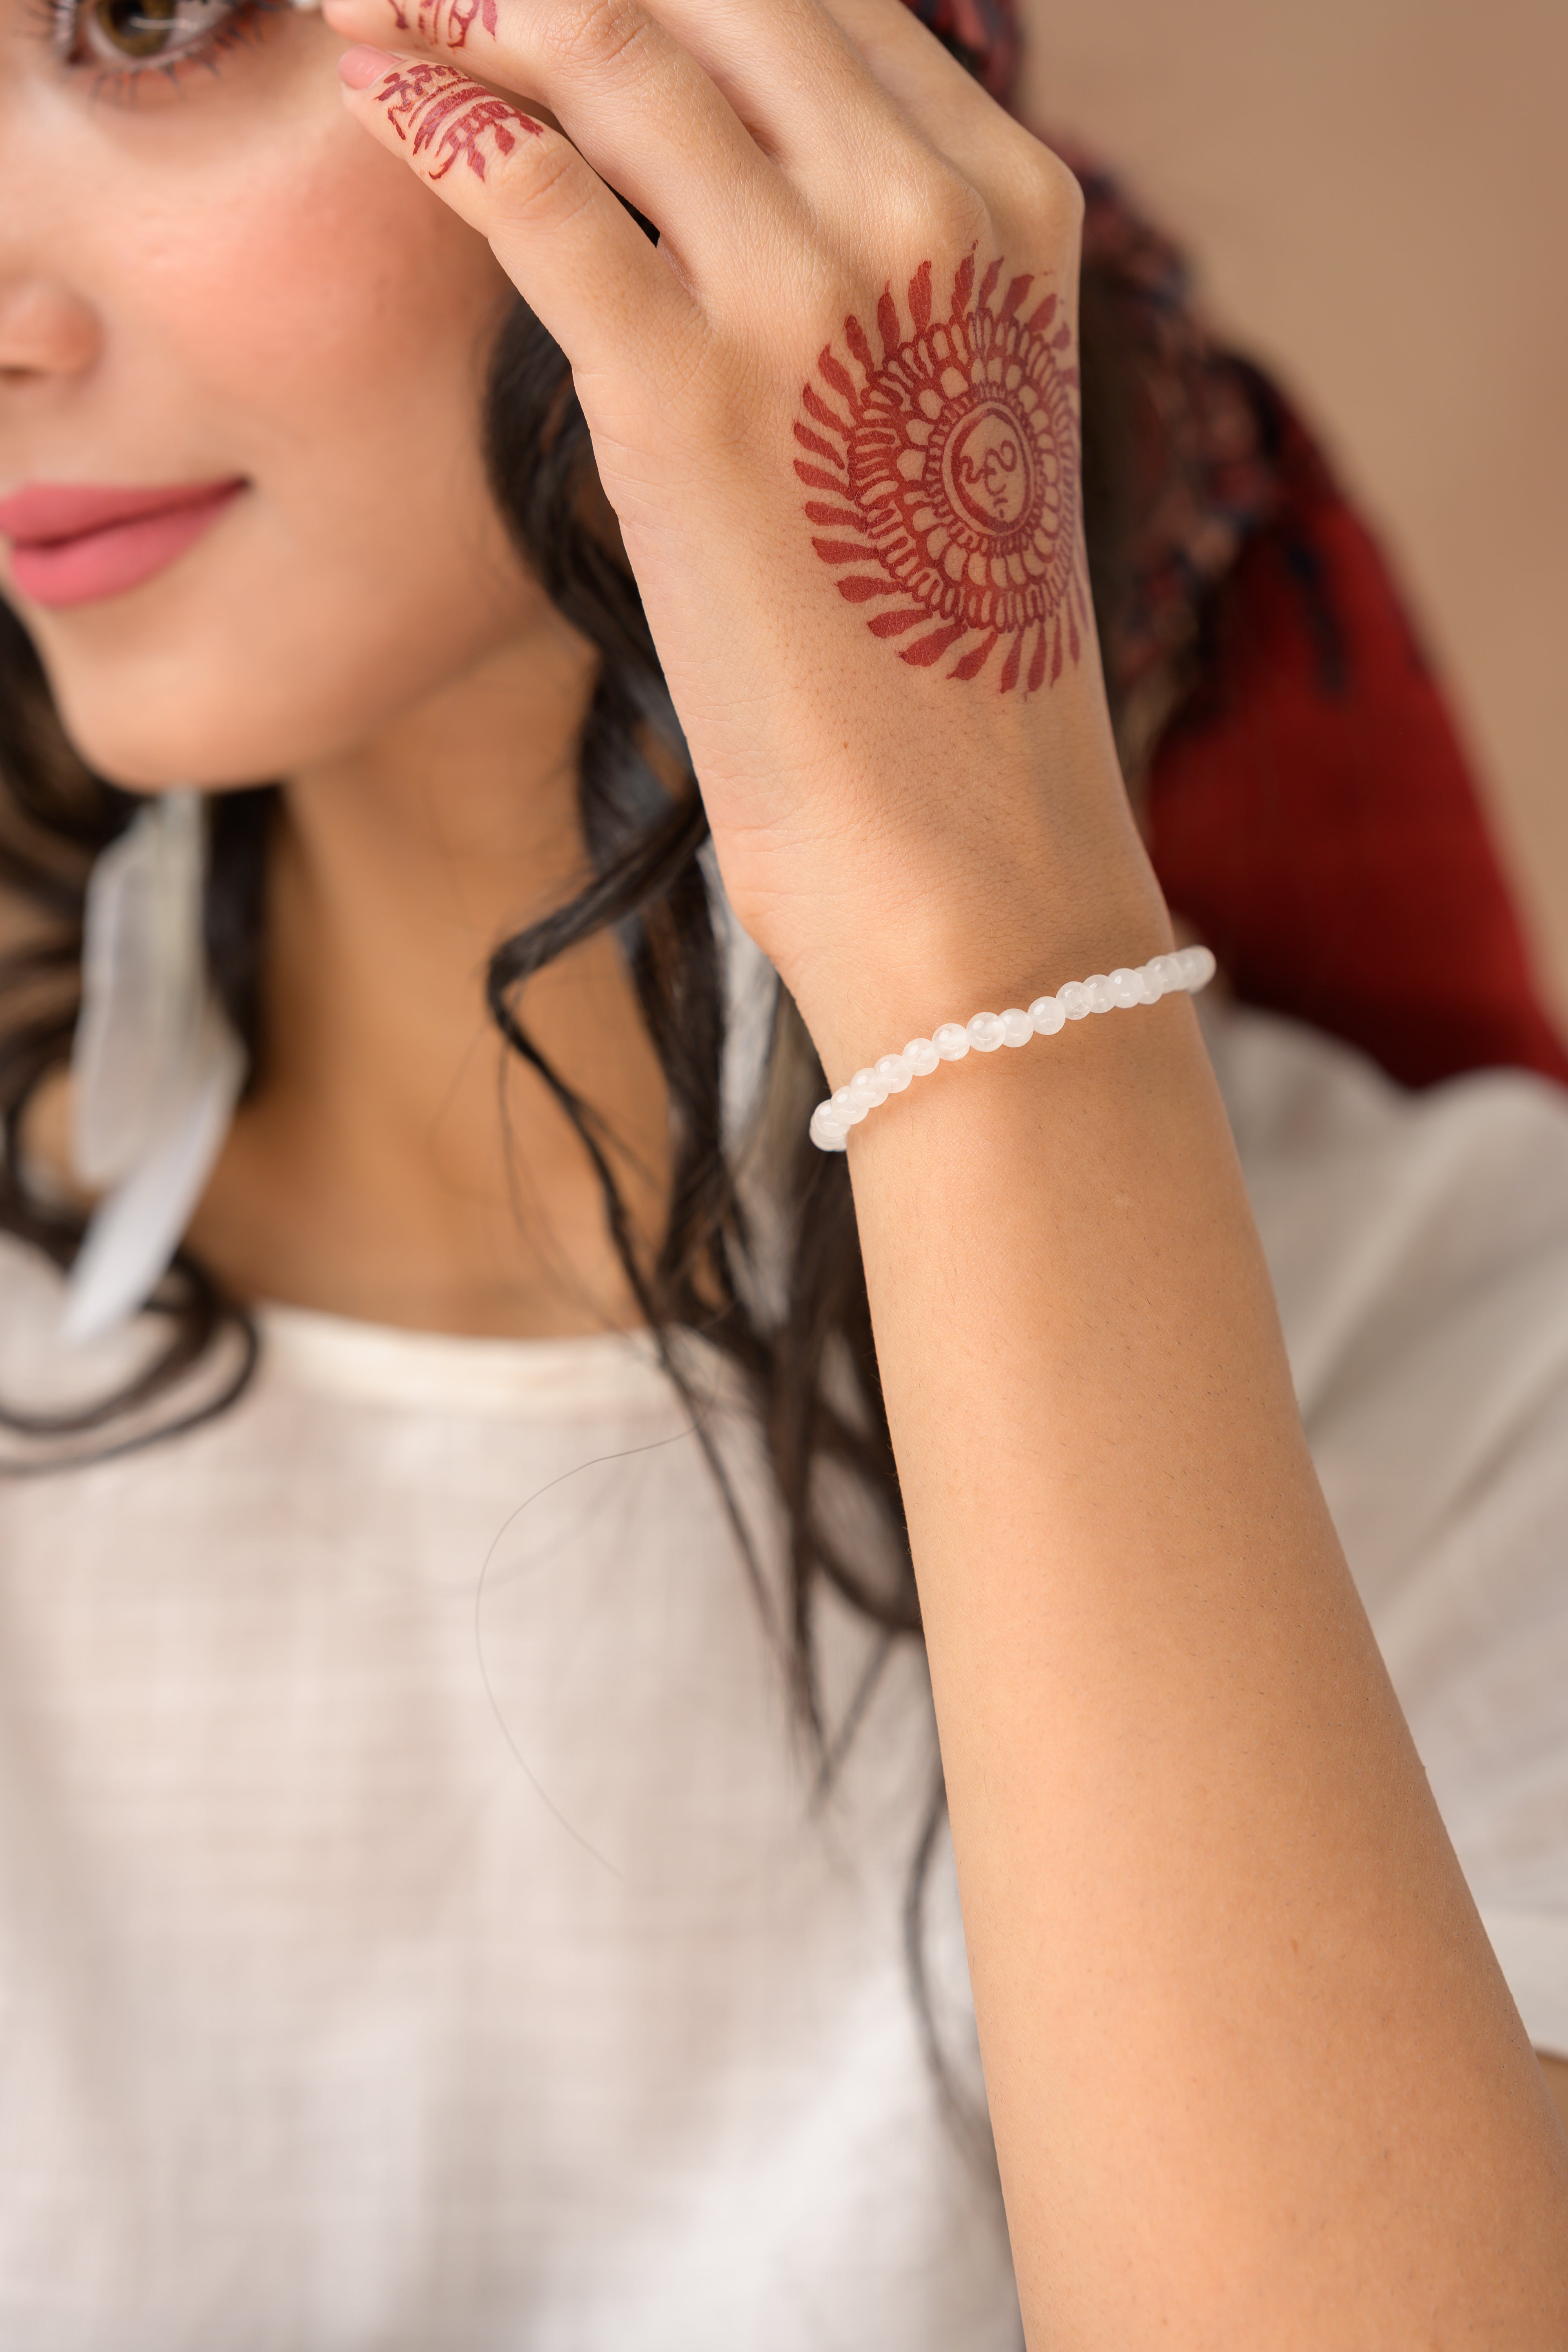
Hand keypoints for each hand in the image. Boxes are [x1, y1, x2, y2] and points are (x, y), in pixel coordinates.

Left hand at [326, 0, 1159, 1048]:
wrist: (964, 843)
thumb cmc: (943, 661)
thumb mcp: (949, 416)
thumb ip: (878, 274)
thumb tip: (731, 183)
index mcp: (1012, 208)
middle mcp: (924, 213)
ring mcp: (809, 293)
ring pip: (606, 46)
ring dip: (465, 7)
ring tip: (379, 11)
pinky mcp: (687, 396)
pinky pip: (529, 188)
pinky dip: (434, 117)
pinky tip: (379, 97)